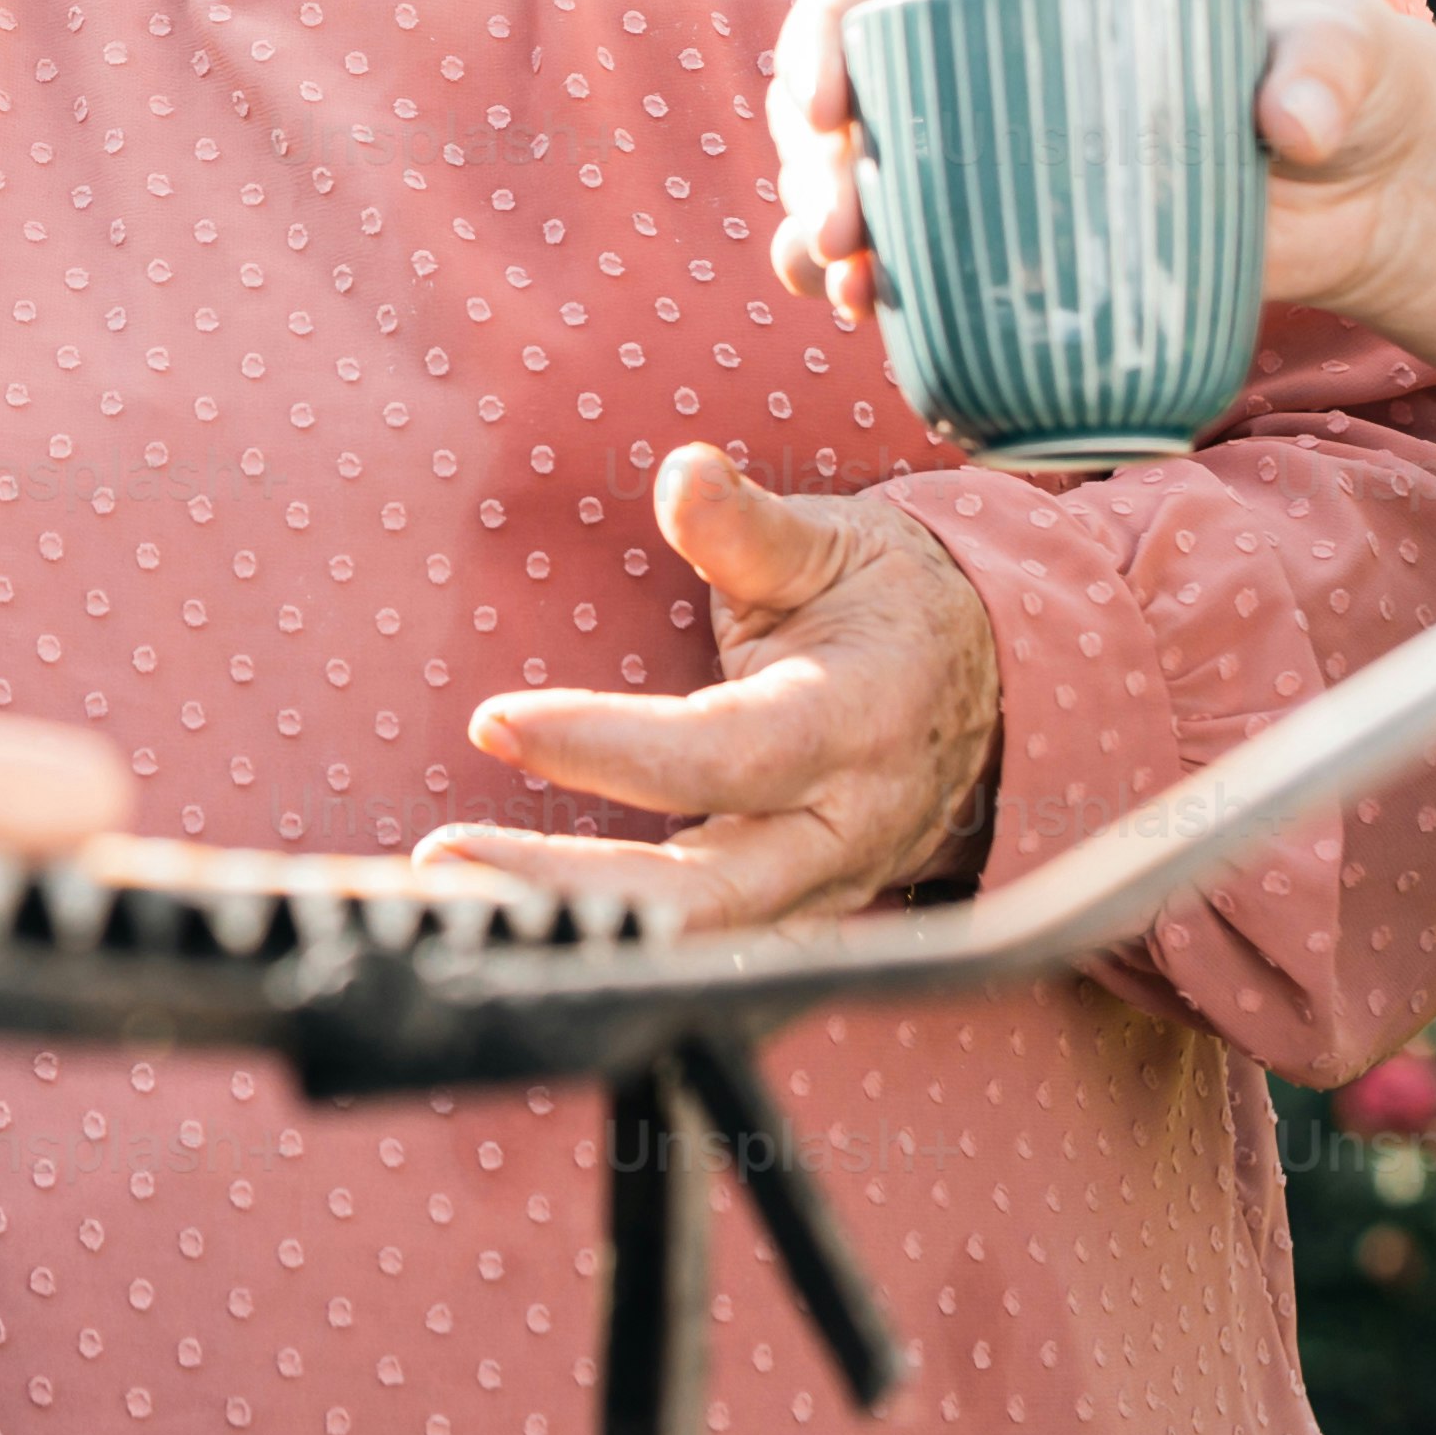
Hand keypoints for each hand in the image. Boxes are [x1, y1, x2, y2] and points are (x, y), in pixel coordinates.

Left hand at [416, 444, 1000, 928]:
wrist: (992, 691)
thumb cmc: (891, 608)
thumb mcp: (835, 544)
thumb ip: (747, 526)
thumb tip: (683, 474)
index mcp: (852, 722)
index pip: (721, 753)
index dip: (607, 745)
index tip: (493, 720)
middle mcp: (843, 829)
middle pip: (706, 896)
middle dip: (571, 890)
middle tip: (443, 860)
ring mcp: (825, 892)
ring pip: (698, 948)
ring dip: (577, 938)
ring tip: (454, 901)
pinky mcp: (797, 920)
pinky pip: (705, 960)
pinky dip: (615, 957)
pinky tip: (518, 934)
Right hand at [762, 0, 1393, 334]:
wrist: (1357, 182)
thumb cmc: (1336, 77)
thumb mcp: (1338, 48)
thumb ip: (1322, 66)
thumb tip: (1289, 128)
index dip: (823, 36)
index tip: (823, 111)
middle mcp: (978, 55)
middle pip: (841, 91)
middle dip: (811, 162)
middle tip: (839, 234)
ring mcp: (980, 151)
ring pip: (848, 176)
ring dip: (814, 229)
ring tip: (843, 284)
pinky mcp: (1001, 232)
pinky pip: (898, 251)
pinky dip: (862, 282)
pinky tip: (863, 315)